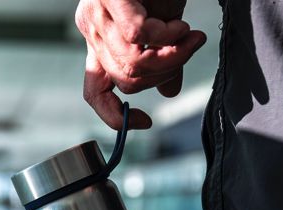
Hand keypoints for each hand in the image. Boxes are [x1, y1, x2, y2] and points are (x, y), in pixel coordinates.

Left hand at [75, 0, 205, 129]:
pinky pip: (138, 35)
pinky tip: (179, 25)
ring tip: (190, 35)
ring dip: (172, 55)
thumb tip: (168, 93)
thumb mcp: (163, 22)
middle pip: (126, 79)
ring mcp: (96, 12)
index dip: (114, 116)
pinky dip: (165, 36)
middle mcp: (91, 28)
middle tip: (191, 48)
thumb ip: (163, 57)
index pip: (94, 91)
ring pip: (134, 61)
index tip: (144, 123)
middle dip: (165, 72)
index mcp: (98, 40)